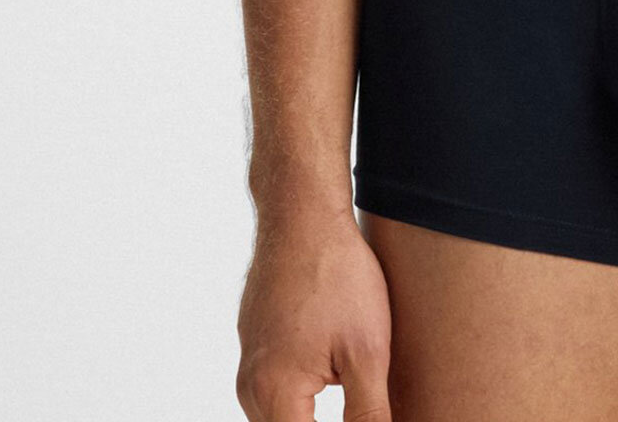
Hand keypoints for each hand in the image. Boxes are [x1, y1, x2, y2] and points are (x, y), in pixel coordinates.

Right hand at [235, 206, 393, 421]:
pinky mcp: (254, 342)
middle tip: (360, 401)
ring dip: (308, 416)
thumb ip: (368, 414)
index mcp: (274, 394)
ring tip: (347, 382)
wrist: (301, 214)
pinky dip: (300, 397)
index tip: (362, 413)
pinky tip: (330, 375)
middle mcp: (251, 386)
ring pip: (277, 416)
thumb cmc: (337, 275)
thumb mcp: (367, 351)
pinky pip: (273, 389)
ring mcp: (249, 363)